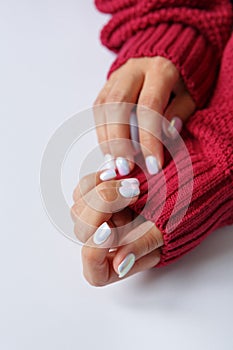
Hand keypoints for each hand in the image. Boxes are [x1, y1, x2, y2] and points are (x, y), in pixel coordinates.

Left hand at [71, 173, 162, 285]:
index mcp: (119, 262)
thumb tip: (120, 266)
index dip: (95, 251)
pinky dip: (97, 180)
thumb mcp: (163, 232)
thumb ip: (142, 248)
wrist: (177, 195)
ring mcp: (96, 221)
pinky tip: (115, 174)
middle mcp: (102, 244)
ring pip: (79, 208)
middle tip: (132, 191)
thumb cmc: (173, 219)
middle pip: (83, 232)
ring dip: (102, 191)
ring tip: (131, 184)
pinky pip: (84, 190)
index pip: (94, 271)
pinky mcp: (94, 200)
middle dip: (104, 207)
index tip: (108, 230)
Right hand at [94, 56, 195, 174]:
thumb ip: (181, 112)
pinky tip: (109, 150)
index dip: (149, 138)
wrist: (164, 51)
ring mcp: (116, 75)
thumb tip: (167, 133)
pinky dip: (102, 132)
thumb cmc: (181, 78)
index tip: (154, 165)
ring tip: (115, 164)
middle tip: (126, 168)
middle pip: (117, 105)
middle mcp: (133, 70)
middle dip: (120, 141)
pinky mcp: (106, 83)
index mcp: (160, 69)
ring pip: (103, 107)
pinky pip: (98, 108)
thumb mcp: (191, 93)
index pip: (149, 107)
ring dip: (107, 139)